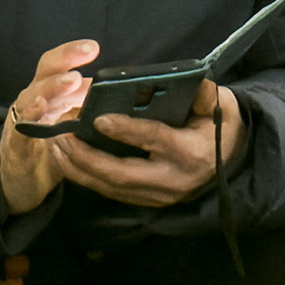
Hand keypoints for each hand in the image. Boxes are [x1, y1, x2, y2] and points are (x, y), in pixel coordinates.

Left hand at [0, 37, 247, 213]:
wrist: (231, 162)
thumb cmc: (221, 128)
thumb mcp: (222, 108)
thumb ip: (206, 96)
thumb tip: (192, 83)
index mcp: (190, 153)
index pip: (154, 140)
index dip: (126, 130)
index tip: (98, 119)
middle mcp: (171, 180)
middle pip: (121, 173)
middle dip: (87, 157)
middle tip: (60, 135)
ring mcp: (156, 196)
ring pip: (110, 187)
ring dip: (78, 168)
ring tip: (53, 145)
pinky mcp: (145, 200)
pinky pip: (109, 191)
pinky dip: (84, 176)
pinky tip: (65, 159)